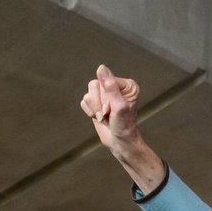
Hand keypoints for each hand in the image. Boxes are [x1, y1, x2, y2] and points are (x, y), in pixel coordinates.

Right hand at [80, 65, 163, 192]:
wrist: (120, 142)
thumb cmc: (123, 126)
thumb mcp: (118, 106)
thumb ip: (110, 87)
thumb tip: (101, 68)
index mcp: (127, 85)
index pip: (104, 81)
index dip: (105, 98)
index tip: (112, 110)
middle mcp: (116, 86)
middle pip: (94, 85)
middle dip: (98, 103)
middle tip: (106, 115)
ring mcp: (106, 94)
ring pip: (88, 93)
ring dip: (94, 108)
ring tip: (104, 117)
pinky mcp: (97, 101)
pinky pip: (84, 100)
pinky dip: (89, 111)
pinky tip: (99, 118)